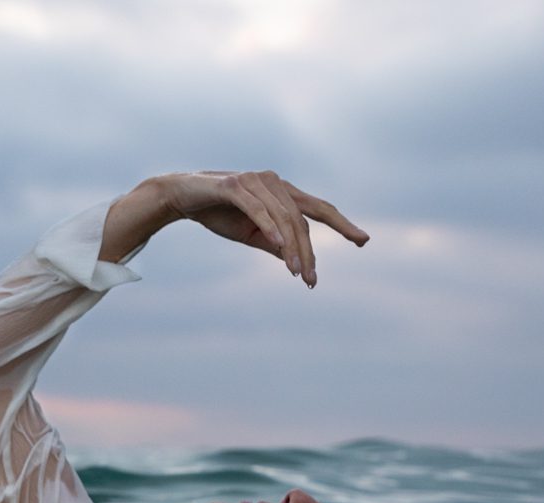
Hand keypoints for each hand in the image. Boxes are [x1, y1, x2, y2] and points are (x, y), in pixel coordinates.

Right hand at [160, 170, 369, 287]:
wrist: (180, 197)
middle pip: (302, 218)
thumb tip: (295, 260)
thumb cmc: (218, 212)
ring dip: (292, 248)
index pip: (318, 209)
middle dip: (310, 251)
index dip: (342, 224)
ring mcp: (255, 180)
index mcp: (282, 192)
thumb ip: (274, 243)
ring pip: (283, 218)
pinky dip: (271, 228)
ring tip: (297, 274)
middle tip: (312, 280)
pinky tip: (281, 248)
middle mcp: (273, 182)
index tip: (363, 241)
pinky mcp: (234, 185)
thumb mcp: (251, 233)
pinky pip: (259, 209)